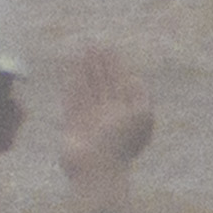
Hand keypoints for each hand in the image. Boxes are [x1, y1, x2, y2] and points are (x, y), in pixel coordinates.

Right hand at [54, 43, 152, 212]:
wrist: (97, 169)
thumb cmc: (122, 143)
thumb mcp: (141, 117)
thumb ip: (139, 95)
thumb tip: (134, 77)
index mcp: (127, 112)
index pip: (121, 83)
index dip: (115, 65)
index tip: (109, 48)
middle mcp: (109, 113)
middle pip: (103, 83)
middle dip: (98, 64)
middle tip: (92, 44)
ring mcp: (90, 118)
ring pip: (87, 88)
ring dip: (84, 70)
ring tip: (80, 52)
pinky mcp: (73, 124)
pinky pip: (72, 99)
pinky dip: (72, 85)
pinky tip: (70, 72)